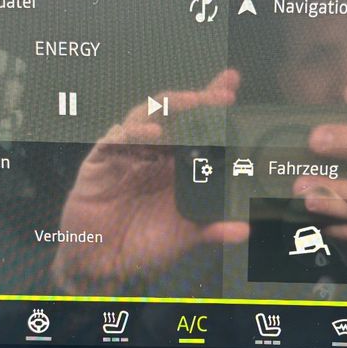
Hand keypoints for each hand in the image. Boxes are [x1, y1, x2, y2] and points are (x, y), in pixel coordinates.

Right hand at [52, 69, 248, 293]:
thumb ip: (211, 230)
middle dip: (200, 99)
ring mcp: (127, 152)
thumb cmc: (142, 246)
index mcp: (175, 164)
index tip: (233, 84)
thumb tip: (244, 230)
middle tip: (223, 95)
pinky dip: (134, 132)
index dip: (212, 104)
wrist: (101, 263)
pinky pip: (117, 139)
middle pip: (176, 114)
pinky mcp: (102, 160)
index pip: (197, 127)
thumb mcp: (183, 237)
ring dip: (172, 107)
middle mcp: (154, 152)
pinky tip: (153, 132)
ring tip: (195, 104)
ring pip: (147, 116)